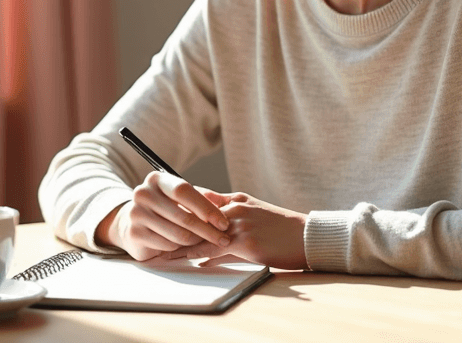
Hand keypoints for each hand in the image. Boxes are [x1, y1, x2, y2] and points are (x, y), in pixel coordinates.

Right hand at [95, 171, 231, 260]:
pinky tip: (185, 246)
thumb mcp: (182, 198)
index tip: (223, 222)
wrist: (132, 222)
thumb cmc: (164, 208)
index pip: (184, 191)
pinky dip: (181, 248)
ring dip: (196, 241)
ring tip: (205, 242)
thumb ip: (205, 198)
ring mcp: (136, 214)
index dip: (206, 208)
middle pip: (183, 216)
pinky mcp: (134, 234)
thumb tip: (231, 202)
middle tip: (223, 239)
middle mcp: (143, 193)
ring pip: (177, 234)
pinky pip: (168, 245)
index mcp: (157, 179)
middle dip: (208, 230)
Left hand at [162, 190, 308, 269]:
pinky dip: (198, 255)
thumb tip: (205, 246)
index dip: (179, 211)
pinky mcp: (244, 241)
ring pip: (200, 233)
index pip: (199, 202)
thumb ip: (228, 224)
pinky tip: (188, 261)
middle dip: (174, 227)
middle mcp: (232, 208)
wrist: (307, 235)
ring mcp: (237, 223)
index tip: (162, 218)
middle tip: (154, 235)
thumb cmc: (282, 230)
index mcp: (234, 199)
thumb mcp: (254, 215)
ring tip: (163, 252)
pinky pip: (214, 248)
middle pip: (194, 217)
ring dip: (180, 244)